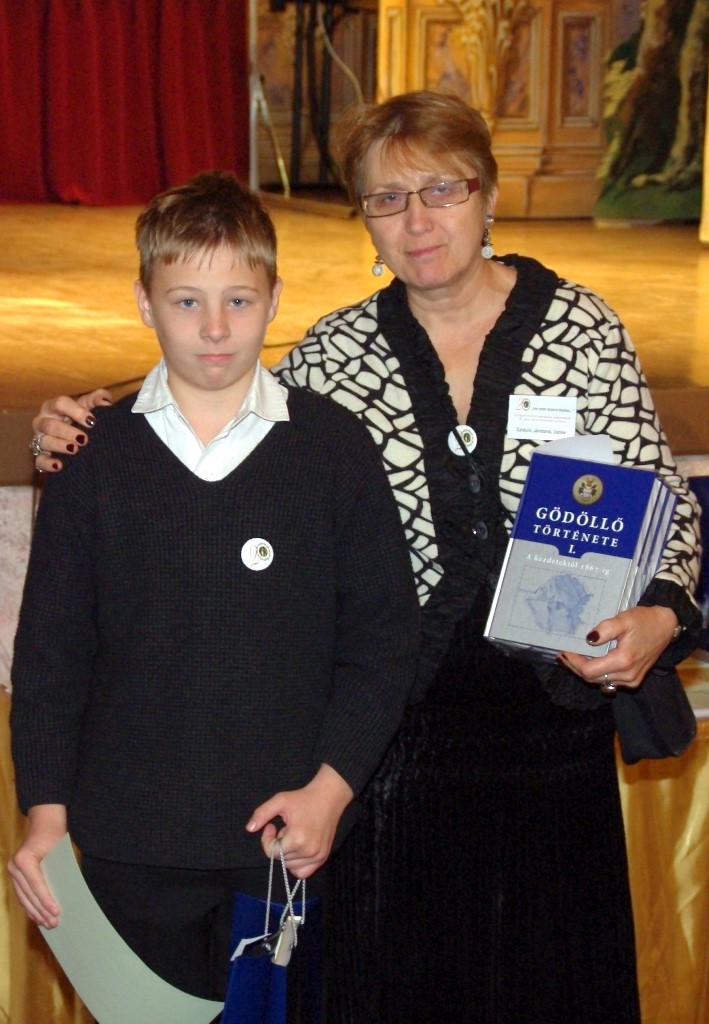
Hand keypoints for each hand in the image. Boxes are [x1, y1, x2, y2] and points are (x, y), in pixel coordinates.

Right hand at [8, 804, 67, 927]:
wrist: (44, 824)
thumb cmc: (54, 836)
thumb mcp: (58, 852)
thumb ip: (58, 872)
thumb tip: (65, 895)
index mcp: (24, 860)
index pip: (36, 885)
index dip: (46, 900)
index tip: (55, 912)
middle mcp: (14, 866)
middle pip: (29, 894)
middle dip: (41, 910)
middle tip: (53, 923)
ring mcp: (12, 871)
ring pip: (23, 897)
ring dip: (35, 912)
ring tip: (47, 924)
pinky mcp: (14, 875)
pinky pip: (22, 894)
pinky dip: (30, 906)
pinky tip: (37, 916)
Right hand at [32, 389, 112, 472]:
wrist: (79, 438)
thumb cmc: (81, 417)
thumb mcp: (90, 406)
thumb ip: (99, 399)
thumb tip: (104, 401)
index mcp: (53, 406)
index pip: (60, 404)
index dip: (75, 411)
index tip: (92, 421)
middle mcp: (43, 421)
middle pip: (50, 424)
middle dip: (67, 431)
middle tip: (84, 439)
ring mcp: (39, 439)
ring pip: (44, 441)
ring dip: (59, 446)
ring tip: (74, 449)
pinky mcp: (39, 456)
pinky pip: (39, 461)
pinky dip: (48, 463)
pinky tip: (59, 465)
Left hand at [245, 764, 353, 878]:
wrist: (329, 796)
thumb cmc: (303, 798)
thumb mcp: (280, 800)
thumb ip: (262, 814)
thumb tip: (249, 828)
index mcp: (297, 839)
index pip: (272, 852)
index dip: (267, 839)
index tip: (271, 826)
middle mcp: (309, 851)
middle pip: (280, 859)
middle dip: (278, 845)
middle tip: (284, 828)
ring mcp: (318, 856)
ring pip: (290, 867)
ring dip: (287, 854)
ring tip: (293, 836)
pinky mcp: (323, 858)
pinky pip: (303, 872)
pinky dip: (297, 865)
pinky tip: (298, 849)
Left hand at [557, 605, 678, 690]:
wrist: (665, 627)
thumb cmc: (644, 621)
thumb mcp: (624, 619)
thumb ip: (605, 629)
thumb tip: (589, 639)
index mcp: (624, 661)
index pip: (589, 671)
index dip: (574, 662)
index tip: (564, 650)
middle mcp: (627, 676)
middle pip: (592, 678)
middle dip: (575, 667)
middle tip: (562, 654)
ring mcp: (631, 680)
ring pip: (599, 681)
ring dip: (584, 671)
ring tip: (571, 657)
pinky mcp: (633, 680)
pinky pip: (608, 681)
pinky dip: (596, 673)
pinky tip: (588, 662)